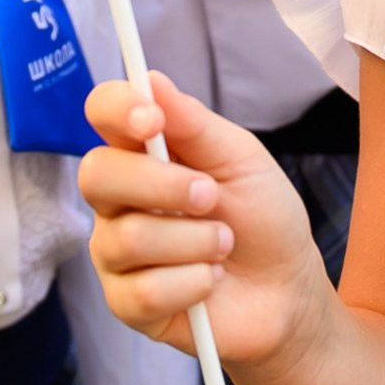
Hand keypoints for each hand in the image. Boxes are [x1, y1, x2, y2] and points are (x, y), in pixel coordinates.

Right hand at [80, 73, 329, 370]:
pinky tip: (210, 280)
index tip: (150, 119)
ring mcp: (116, 252)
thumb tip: (152, 81)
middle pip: (96, 174)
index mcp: (144, 152)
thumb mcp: (242, 161)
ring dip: (196, 242)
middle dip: (163, 185)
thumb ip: (195, 124)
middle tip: (211, 197)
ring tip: (223, 245)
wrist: (287, 290)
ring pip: (127, 237)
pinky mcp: (126, 303)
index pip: (102, 113)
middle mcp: (118, 199)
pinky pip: (143, 291)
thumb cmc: (263, 218)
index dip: (116, 109)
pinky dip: (194, 283)